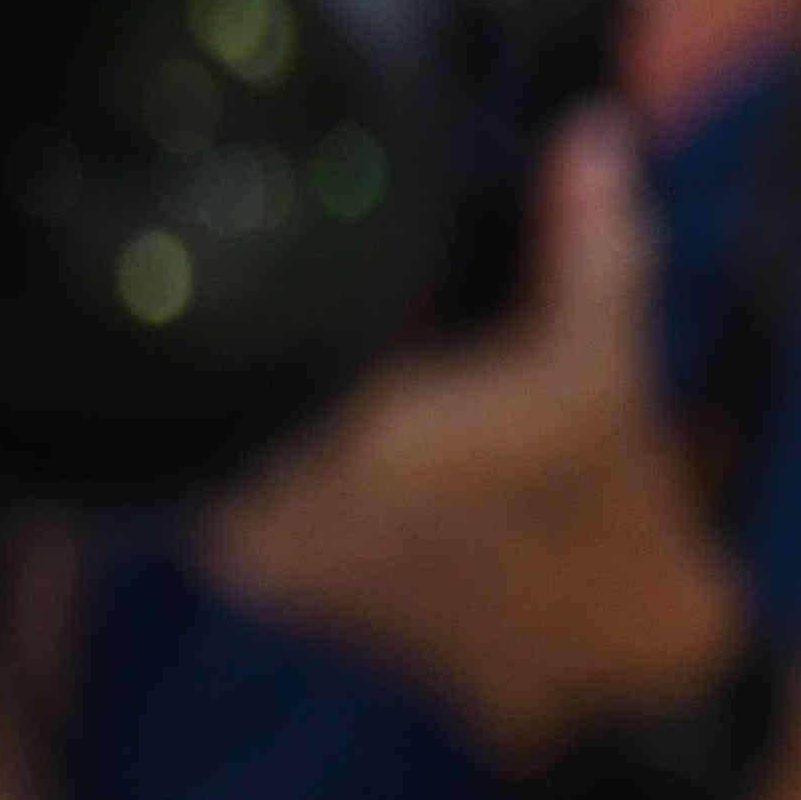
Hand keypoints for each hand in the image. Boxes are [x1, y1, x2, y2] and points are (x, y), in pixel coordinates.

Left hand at [194, 118, 748, 761]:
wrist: (595, 663)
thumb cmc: (605, 511)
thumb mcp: (605, 368)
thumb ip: (588, 245)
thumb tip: (588, 136)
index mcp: (380, 439)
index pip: (261, 339)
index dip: (250, 282)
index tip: (254, 240)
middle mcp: (301, 499)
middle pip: (210, 381)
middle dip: (233, 334)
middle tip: (242, 278)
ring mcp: (266, 551)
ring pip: (194, 435)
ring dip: (226, 392)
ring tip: (255, 345)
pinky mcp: (258, 583)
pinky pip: (200, 492)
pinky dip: (229, 447)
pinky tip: (268, 413)